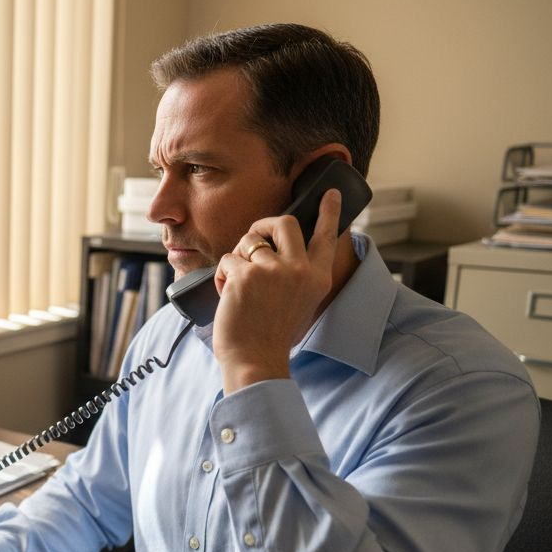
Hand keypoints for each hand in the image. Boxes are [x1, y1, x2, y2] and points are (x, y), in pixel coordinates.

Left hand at [212, 188, 341, 392]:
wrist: (255, 359)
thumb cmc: (272, 334)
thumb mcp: (300, 302)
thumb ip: (297, 274)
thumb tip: (275, 247)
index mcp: (318, 278)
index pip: (326, 236)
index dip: (329, 212)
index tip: (330, 193)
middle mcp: (300, 270)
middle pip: (284, 223)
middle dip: (265, 223)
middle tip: (255, 234)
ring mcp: (272, 270)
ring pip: (248, 242)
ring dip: (237, 259)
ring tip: (237, 285)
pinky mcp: (245, 274)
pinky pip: (228, 259)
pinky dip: (222, 275)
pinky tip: (227, 295)